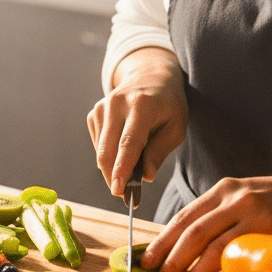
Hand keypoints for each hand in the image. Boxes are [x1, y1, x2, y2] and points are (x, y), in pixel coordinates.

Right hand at [87, 47, 187, 199]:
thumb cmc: (168, 104)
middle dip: (113, 177)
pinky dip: (109, 155)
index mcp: (142, 105)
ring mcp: (103, 107)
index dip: (122, 169)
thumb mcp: (176, 127)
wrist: (151, 75)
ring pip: (100, 150)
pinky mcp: (95, 112)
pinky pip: (98, 144)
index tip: (118, 191)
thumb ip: (160, 152)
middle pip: (108, 150)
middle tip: (126, 196)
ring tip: (130, 174)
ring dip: (112, 169)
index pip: (128, 143)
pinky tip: (123, 150)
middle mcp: (117, 103)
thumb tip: (145, 177)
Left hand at [141, 169, 271, 271]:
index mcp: (225, 189)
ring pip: (214, 247)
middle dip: (171, 260)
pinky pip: (243, 257)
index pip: (185, 216)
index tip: (145, 261)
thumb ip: (222, 218)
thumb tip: (189, 253)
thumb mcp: (249, 198)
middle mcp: (236, 198)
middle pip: (193, 232)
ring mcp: (256, 215)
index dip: (163, 240)